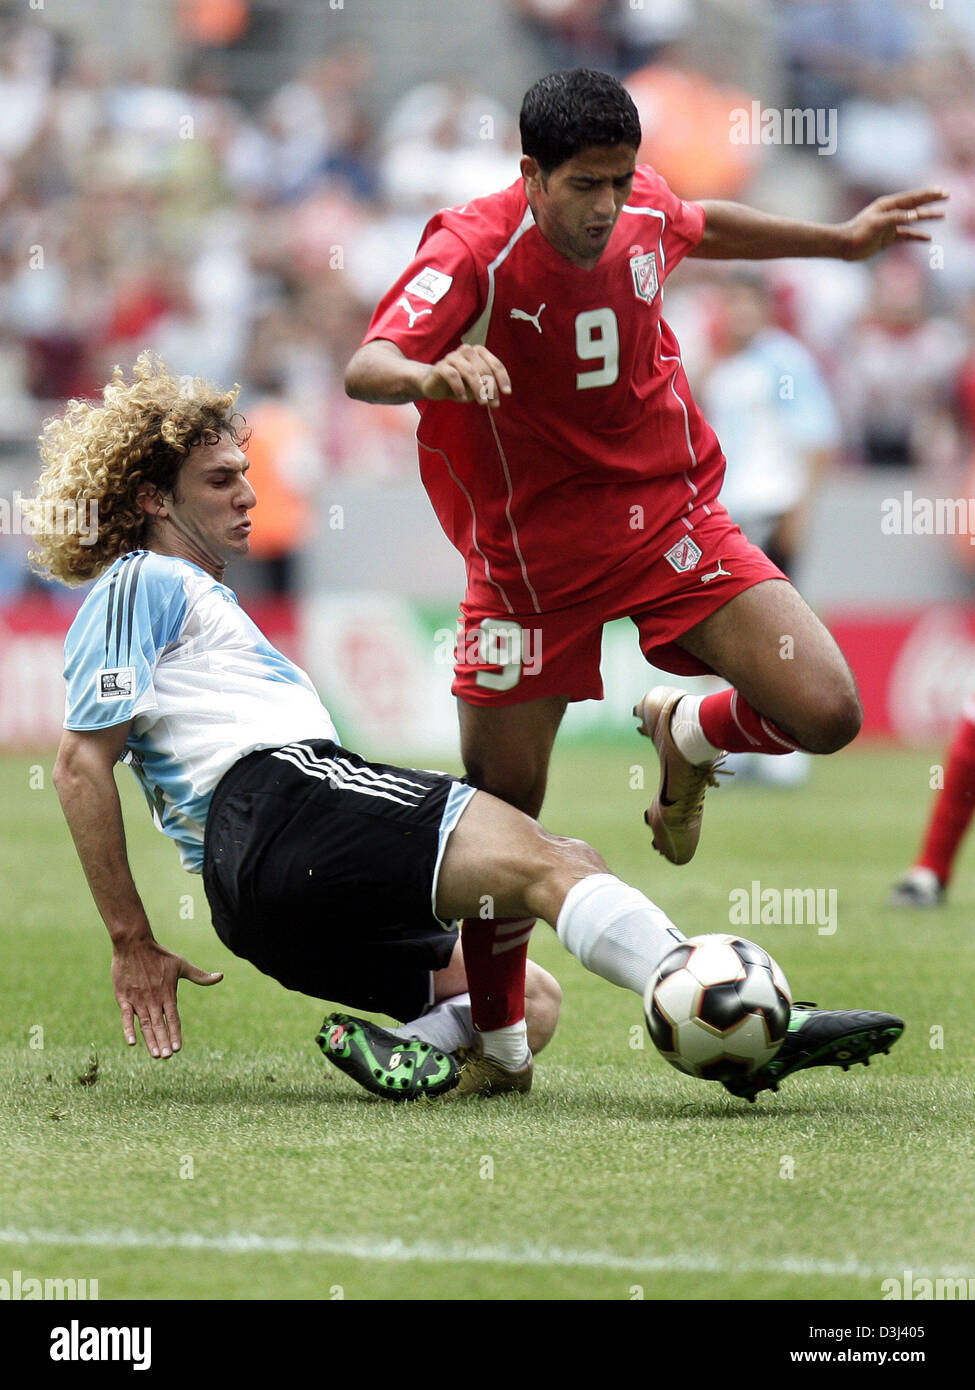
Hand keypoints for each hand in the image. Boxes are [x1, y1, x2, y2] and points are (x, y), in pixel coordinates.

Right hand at [112, 937, 222, 1058]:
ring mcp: (138, 999)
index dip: (175, 1034)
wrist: (134, 944)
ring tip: (155, 1055)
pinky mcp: (124, 998)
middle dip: (163, 1042)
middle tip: (166, 1057)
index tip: (178, 1049)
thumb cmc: (159, 955)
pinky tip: (132, 1043)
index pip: (174, 1019)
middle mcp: (154, 999)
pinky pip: (126, 1017)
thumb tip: (221, 976)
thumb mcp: (181, 965)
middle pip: (159, 1025)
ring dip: (150, 1040)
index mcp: (168, 994)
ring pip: (145, 1024)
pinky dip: (128, 1029)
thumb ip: (200, 975)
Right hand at [419, 344, 511, 407]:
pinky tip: (462, 398)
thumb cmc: (459, 384)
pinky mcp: (440, 366)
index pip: (495, 364)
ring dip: (478, 389)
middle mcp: (467, 351)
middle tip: (494, 404)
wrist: (433, 384)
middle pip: (484, 369)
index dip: (502, 379)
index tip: (507, 393)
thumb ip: (486, 387)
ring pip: (470, 371)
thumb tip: (496, 396)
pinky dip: (459, 388)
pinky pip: (453, 375)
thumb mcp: (476, 386)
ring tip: (482, 403)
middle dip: (491, 388)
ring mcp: (452, 357)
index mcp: (479, 352)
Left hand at [839, 187, 947, 260]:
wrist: (845, 246)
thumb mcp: (878, 223)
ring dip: (928, 217)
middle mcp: (891, 213)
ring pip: (913, 220)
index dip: (928, 194)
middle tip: (947, 196)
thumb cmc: (858, 232)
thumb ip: (896, 218)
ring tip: (943, 215)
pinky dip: (917, 236)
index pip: (912, 198)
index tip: (941, 191)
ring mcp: (891, 225)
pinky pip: (907, 235)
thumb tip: (915, 215)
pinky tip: (928, 238)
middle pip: (916, 205)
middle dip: (932, 201)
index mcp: (888, 205)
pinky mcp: (888, 238)